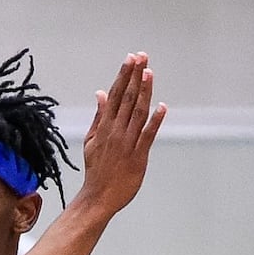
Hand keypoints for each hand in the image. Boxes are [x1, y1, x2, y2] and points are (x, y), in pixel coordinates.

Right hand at [75, 53, 166, 215]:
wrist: (98, 197)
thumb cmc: (97, 170)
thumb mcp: (91, 140)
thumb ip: (99, 116)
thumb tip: (101, 94)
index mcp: (104, 127)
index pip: (115, 95)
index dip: (124, 76)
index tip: (131, 59)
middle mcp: (116, 132)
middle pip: (127, 99)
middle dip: (135, 76)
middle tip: (142, 57)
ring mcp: (127, 144)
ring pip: (137, 113)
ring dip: (144, 92)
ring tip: (149, 72)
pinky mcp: (138, 156)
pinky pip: (148, 136)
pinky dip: (155, 121)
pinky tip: (162, 106)